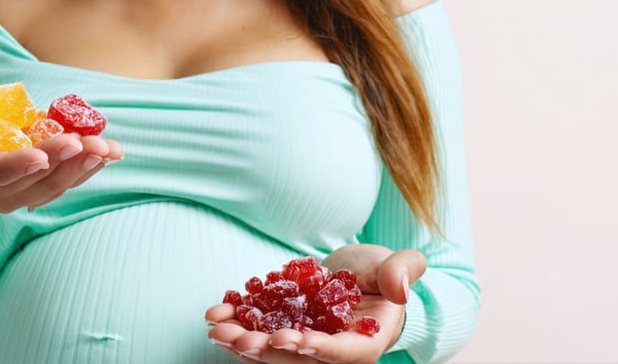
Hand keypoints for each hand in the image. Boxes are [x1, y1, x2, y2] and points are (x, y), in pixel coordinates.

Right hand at [0, 55, 122, 239]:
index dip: (10, 167)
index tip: (39, 155)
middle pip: (25, 184)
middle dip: (55, 166)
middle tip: (81, 143)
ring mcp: (17, 180)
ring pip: (50, 185)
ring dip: (79, 169)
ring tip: (104, 148)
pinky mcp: (40, 171)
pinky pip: (66, 174)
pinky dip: (90, 163)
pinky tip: (114, 149)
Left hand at [205, 245, 425, 363]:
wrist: (358, 272)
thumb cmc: (382, 271)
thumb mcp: (399, 263)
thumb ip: (402, 273)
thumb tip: (400, 289)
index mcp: (363, 342)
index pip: (340, 352)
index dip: (315, 348)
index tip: (289, 338)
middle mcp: (330, 350)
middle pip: (297, 358)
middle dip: (266, 349)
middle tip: (239, 338)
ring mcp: (303, 341)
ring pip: (270, 348)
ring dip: (242, 340)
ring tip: (216, 328)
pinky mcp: (282, 326)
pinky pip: (257, 329)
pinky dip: (236, 322)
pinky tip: (216, 314)